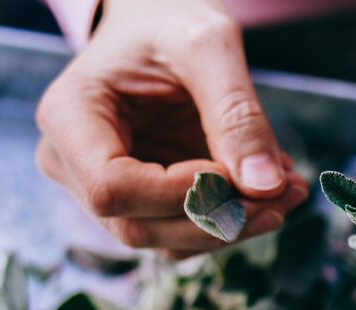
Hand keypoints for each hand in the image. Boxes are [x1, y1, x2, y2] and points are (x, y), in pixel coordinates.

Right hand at [35, 0, 307, 259]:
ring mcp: (104, 190)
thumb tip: (266, 186)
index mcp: (68, 117)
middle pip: (138, 228)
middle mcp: (72, 164)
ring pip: (166, 241)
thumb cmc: (172, 21)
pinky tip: (270, 189)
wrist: (162, 22)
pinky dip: (233, 220)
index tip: (237, 171)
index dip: (181, 193)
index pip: (112, 188)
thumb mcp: (209, 45)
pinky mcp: (141, 202)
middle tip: (286, 191)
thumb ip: (237, 113)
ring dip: (234, 226)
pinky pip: (185, 233)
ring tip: (288, 188)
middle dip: (218, 219)